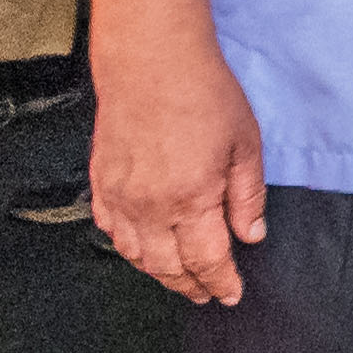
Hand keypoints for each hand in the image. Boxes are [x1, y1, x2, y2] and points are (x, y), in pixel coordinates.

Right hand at [91, 37, 271, 305]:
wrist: (150, 58)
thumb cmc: (201, 93)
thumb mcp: (245, 144)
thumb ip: (247, 196)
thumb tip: (250, 235)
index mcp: (191, 200)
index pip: (207, 262)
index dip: (221, 283)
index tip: (231, 294)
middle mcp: (150, 206)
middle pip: (169, 267)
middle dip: (190, 286)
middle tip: (206, 293)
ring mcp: (120, 195)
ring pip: (136, 255)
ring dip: (158, 272)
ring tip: (177, 277)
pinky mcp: (101, 180)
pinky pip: (109, 229)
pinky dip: (127, 246)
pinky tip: (140, 247)